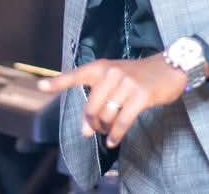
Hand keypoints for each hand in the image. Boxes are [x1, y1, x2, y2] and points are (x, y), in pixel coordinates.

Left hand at [37, 55, 187, 148]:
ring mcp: (126, 84)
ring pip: (106, 116)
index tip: (40, 87)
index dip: (57, 82)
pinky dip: (116, 134)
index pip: (76, 75)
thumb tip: (86, 131)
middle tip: (96, 129)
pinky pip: (122, 122)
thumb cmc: (138, 75)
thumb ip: (98, 100)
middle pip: (91, 107)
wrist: (169, 69)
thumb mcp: (116, 78)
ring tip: (107, 132)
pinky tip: (113, 141)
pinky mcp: (140, 96)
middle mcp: (111, 73)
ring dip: (105, 129)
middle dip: (92, 123)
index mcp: (102, 67)